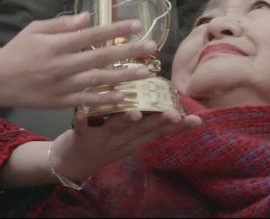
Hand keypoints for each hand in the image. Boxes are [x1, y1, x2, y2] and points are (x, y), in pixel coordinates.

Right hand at [0, 12, 159, 109]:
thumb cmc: (18, 50)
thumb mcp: (36, 29)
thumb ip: (63, 23)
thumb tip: (88, 17)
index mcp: (59, 43)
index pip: (94, 34)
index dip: (117, 29)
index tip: (138, 24)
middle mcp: (64, 64)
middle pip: (103, 56)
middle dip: (130, 51)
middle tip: (152, 47)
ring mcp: (64, 85)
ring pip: (100, 80)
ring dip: (125, 76)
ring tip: (146, 72)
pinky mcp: (62, 101)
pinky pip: (88, 100)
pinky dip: (105, 99)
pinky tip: (123, 97)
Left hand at [49, 108, 201, 183]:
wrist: (74, 163)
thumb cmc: (108, 142)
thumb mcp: (132, 137)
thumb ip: (150, 123)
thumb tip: (173, 106)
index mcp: (134, 138)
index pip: (159, 131)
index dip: (177, 126)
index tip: (195, 120)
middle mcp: (122, 139)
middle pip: (142, 129)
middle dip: (158, 122)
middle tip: (174, 115)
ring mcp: (102, 139)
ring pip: (115, 128)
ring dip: (125, 120)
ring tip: (135, 113)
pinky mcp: (82, 138)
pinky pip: (82, 129)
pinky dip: (81, 122)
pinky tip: (80, 114)